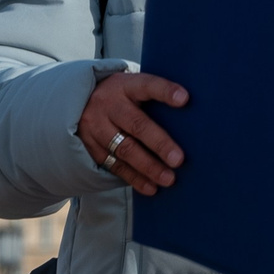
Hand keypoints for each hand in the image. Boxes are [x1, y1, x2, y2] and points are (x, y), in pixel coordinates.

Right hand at [78, 72, 187, 194]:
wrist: (78, 101)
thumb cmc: (124, 96)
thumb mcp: (134, 86)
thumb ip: (156, 96)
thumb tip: (194, 114)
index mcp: (126, 85)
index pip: (147, 85)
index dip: (165, 92)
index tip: (185, 99)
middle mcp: (108, 105)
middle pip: (137, 125)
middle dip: (159, 143)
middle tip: (179, 160)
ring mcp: (96, 127)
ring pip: (124, 149)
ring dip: (148, 167)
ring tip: (169, 179)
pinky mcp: (89, 147)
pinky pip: (114, 165)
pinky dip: (134, 178)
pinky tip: (151, 188)